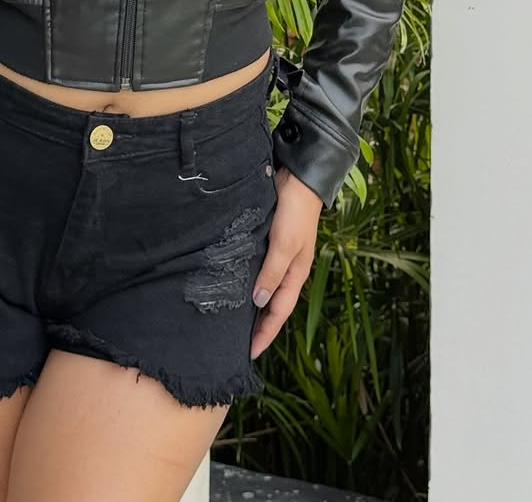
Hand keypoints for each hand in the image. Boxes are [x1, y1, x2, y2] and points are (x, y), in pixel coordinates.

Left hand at [249, 167, 322, 360]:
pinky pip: (258, 269)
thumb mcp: (284, 244)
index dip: (265, 334)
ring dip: (252, 305)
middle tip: (236, 343)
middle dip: (258, 325)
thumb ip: (272, 272)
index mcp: (296, 273)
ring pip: (265, 288)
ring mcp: (279, 255)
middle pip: (272, 305)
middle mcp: (288, 268)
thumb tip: (260, 303)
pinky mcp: (270, 241)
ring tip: (232, 320)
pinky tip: (234, 284)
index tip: (249, 354)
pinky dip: (248, 281)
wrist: (299, 177)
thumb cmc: (294, 211)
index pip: (279, 313)